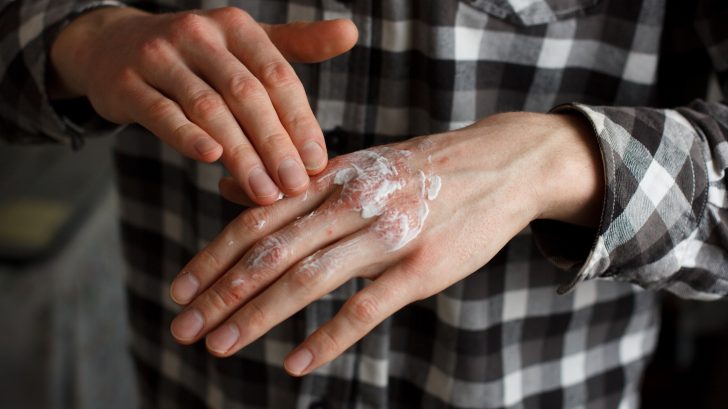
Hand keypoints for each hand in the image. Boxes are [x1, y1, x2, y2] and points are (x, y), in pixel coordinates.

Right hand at [49, 7, 357, 203]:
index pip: (277, 76)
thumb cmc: (197, 55)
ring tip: (264, 192)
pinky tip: (211, 160)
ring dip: (240, 153)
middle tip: (295, 186)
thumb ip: (297, 44)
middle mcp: (199, 34)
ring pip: (208, 109)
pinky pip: (161, 113)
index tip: (317, 162)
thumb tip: (352, 33)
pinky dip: (186, 137)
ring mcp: (159, 56)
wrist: (113, 46)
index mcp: (236, 27)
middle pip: (246, 94)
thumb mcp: (245, 43)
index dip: (299, 121)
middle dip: (275, 144)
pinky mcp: (126, 84)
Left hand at [168, 112, 603, 374]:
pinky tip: (294, 363)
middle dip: (221, 293)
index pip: (258, 219)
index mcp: (332, 177)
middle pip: (271, 251)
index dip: (213, 256)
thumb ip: (296, 184)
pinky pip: (366, 308)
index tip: (179, 290)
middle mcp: (351, 201)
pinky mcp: (422, 266)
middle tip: (183, 328)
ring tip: (220, 346)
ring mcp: (388, 233)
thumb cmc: (421, 169)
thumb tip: (228, 193)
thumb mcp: (357, 164)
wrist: (500, 163)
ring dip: (257, 315)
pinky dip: (326, 338)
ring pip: (308, 278)